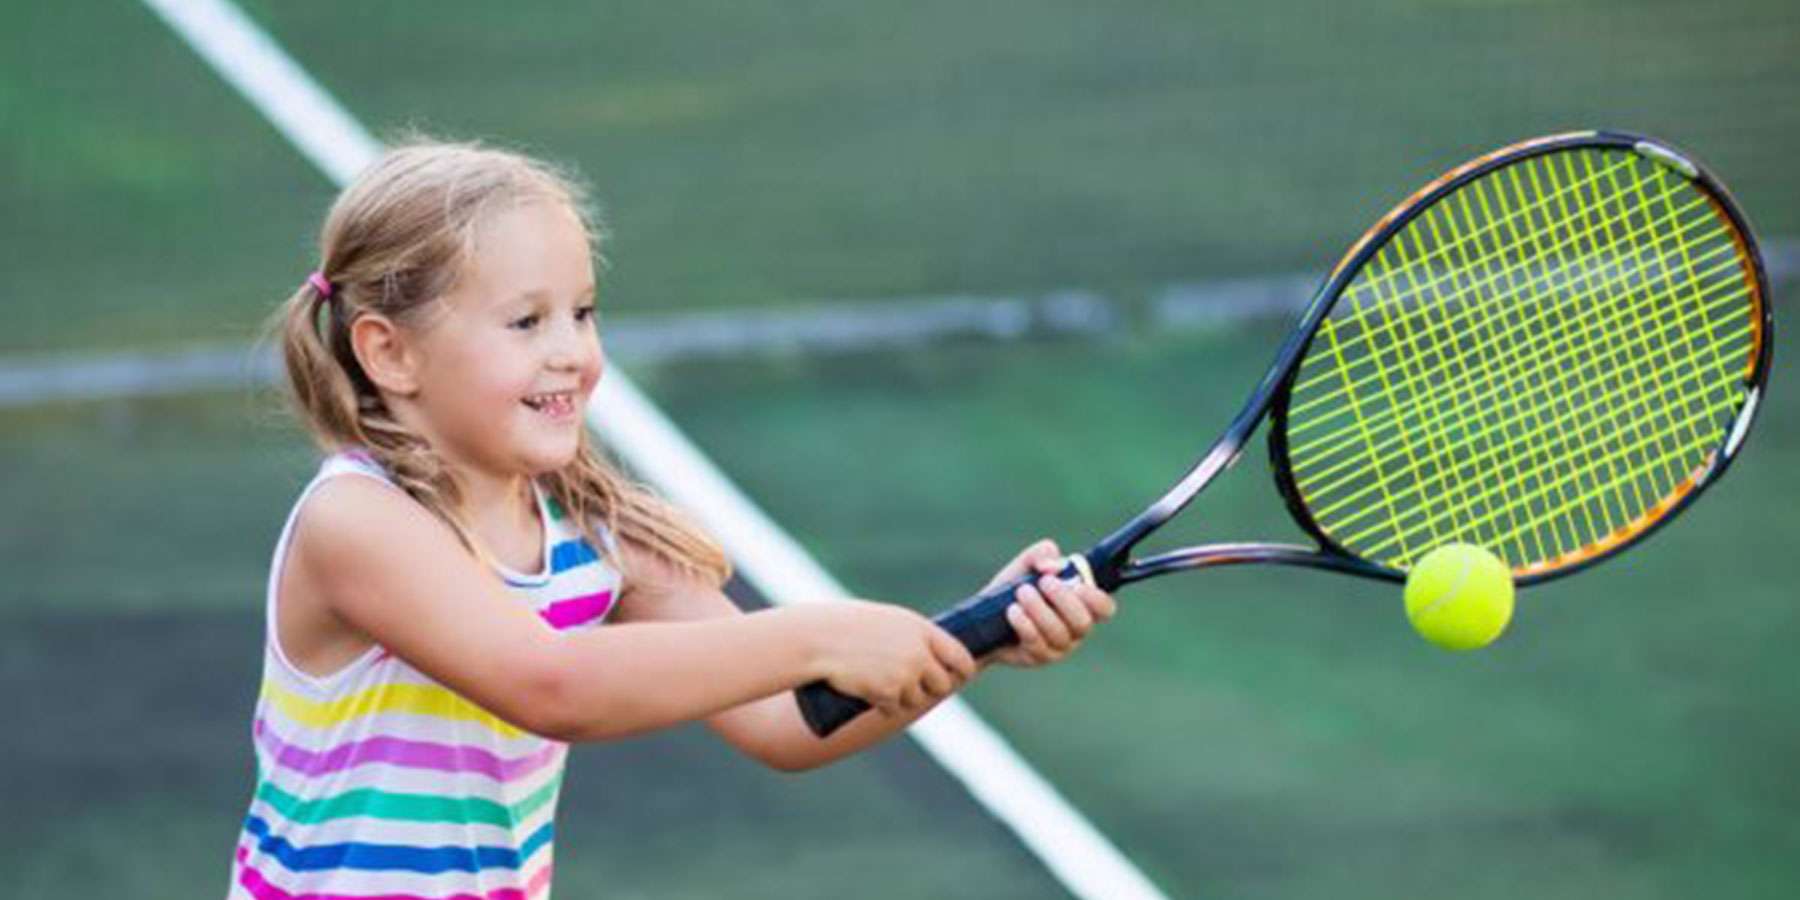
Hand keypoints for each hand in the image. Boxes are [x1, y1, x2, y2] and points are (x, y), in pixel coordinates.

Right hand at [803, 601, 977, 717]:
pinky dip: (882, 705)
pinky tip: (867, 690)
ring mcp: (904, 674)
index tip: (960, 676)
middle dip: (929, 689)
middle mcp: (918, 652)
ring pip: (916, 699)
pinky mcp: (887, 693)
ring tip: (878, 680)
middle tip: (912, 686)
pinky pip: (893, 708)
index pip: (959, 655)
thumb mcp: (886, 622)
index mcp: (920, 629)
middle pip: (941, 684)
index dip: (962, 670)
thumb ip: (912, 637)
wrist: (817, 640)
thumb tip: (934, 657)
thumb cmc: (847, 627)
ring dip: (901, 697)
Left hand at [983, 539, 1116, 667]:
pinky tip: (1013, 611)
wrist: (984, 616)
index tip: (1077, 585)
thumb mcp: (1026, 565)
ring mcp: (1058, 646)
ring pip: (1058, 633)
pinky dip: (1025, 624)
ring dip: (1040, 610)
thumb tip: (1052, 565)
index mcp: (1081, 605)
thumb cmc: (1014, 588)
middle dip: (1064, 600)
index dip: (1096, 598)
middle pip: (1083, 622)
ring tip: (1021, 592)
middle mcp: (1075, 629)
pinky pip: (1037, 644)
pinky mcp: (1038, 657)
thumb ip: (1041, 555)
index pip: (1104, 608)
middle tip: (1044, 582)